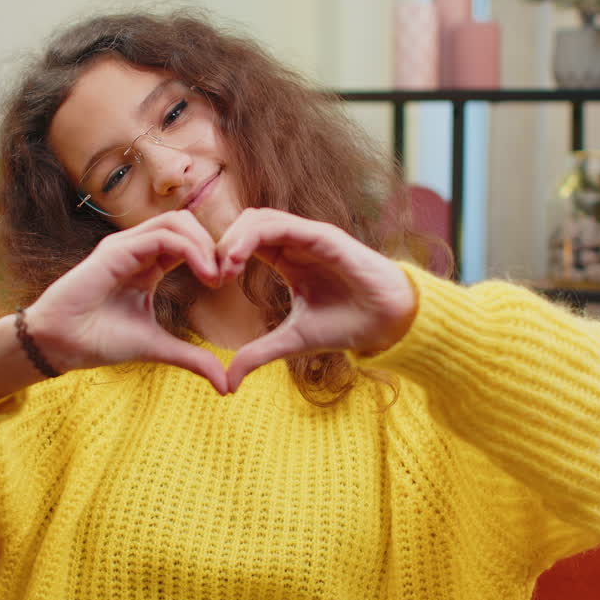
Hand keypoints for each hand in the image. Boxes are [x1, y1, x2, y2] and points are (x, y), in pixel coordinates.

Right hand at [27, 211, 228, 393]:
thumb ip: (192, 358)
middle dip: (213, 244)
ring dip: (205, 244)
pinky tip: (204, 274)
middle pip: (186, 223)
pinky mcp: (116, 250)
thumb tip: (226, 385)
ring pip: (177, 222)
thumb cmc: (100, 341)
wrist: (61, 345)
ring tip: (216, 276)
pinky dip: (190, 250)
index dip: (212, 254)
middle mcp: (137, 248)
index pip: (188, 240)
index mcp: (148, 264)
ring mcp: (126, 246)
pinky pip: (162, 236)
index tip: (228, 281)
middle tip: (227, 276)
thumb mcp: (158, 347)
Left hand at [215, 208, 415, 391]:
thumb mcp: (291, 341)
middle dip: (222, 244)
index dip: (222, 256)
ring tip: (223, 268)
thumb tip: (228, 382)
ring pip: (259, 217)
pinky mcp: (323, 235)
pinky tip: (238, 259)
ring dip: (233, 237)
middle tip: (212, 275)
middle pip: (245, 223)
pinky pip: (281, 224)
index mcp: (286, 259)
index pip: (243, 241)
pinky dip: (253, 235)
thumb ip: (258, 354)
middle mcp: (295, 242)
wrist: (388, 324)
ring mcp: (309, 236)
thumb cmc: (346, 325)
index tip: (211, 283)